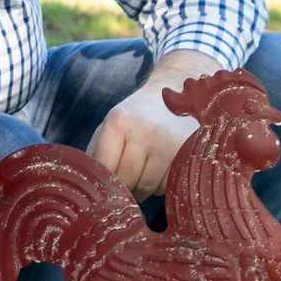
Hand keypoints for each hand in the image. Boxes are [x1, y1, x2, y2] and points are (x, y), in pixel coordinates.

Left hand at [87, 59, 215, 197]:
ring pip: (147, 187)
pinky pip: (166, 186)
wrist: (175, 92)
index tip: (104, 186)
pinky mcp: (188, 156)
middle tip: (124, 182)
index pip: (105, 168)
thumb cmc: (136, 114)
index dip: (103, 182)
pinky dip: (160, 185)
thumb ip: (97, 153)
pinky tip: (161, 168)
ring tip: (143, 171)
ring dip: (141, 189)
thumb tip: (91, 186)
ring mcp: (170, 144)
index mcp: (119, 122)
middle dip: (122, 188)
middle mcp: (146, 132)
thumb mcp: (111, 125)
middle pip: (126, 180)